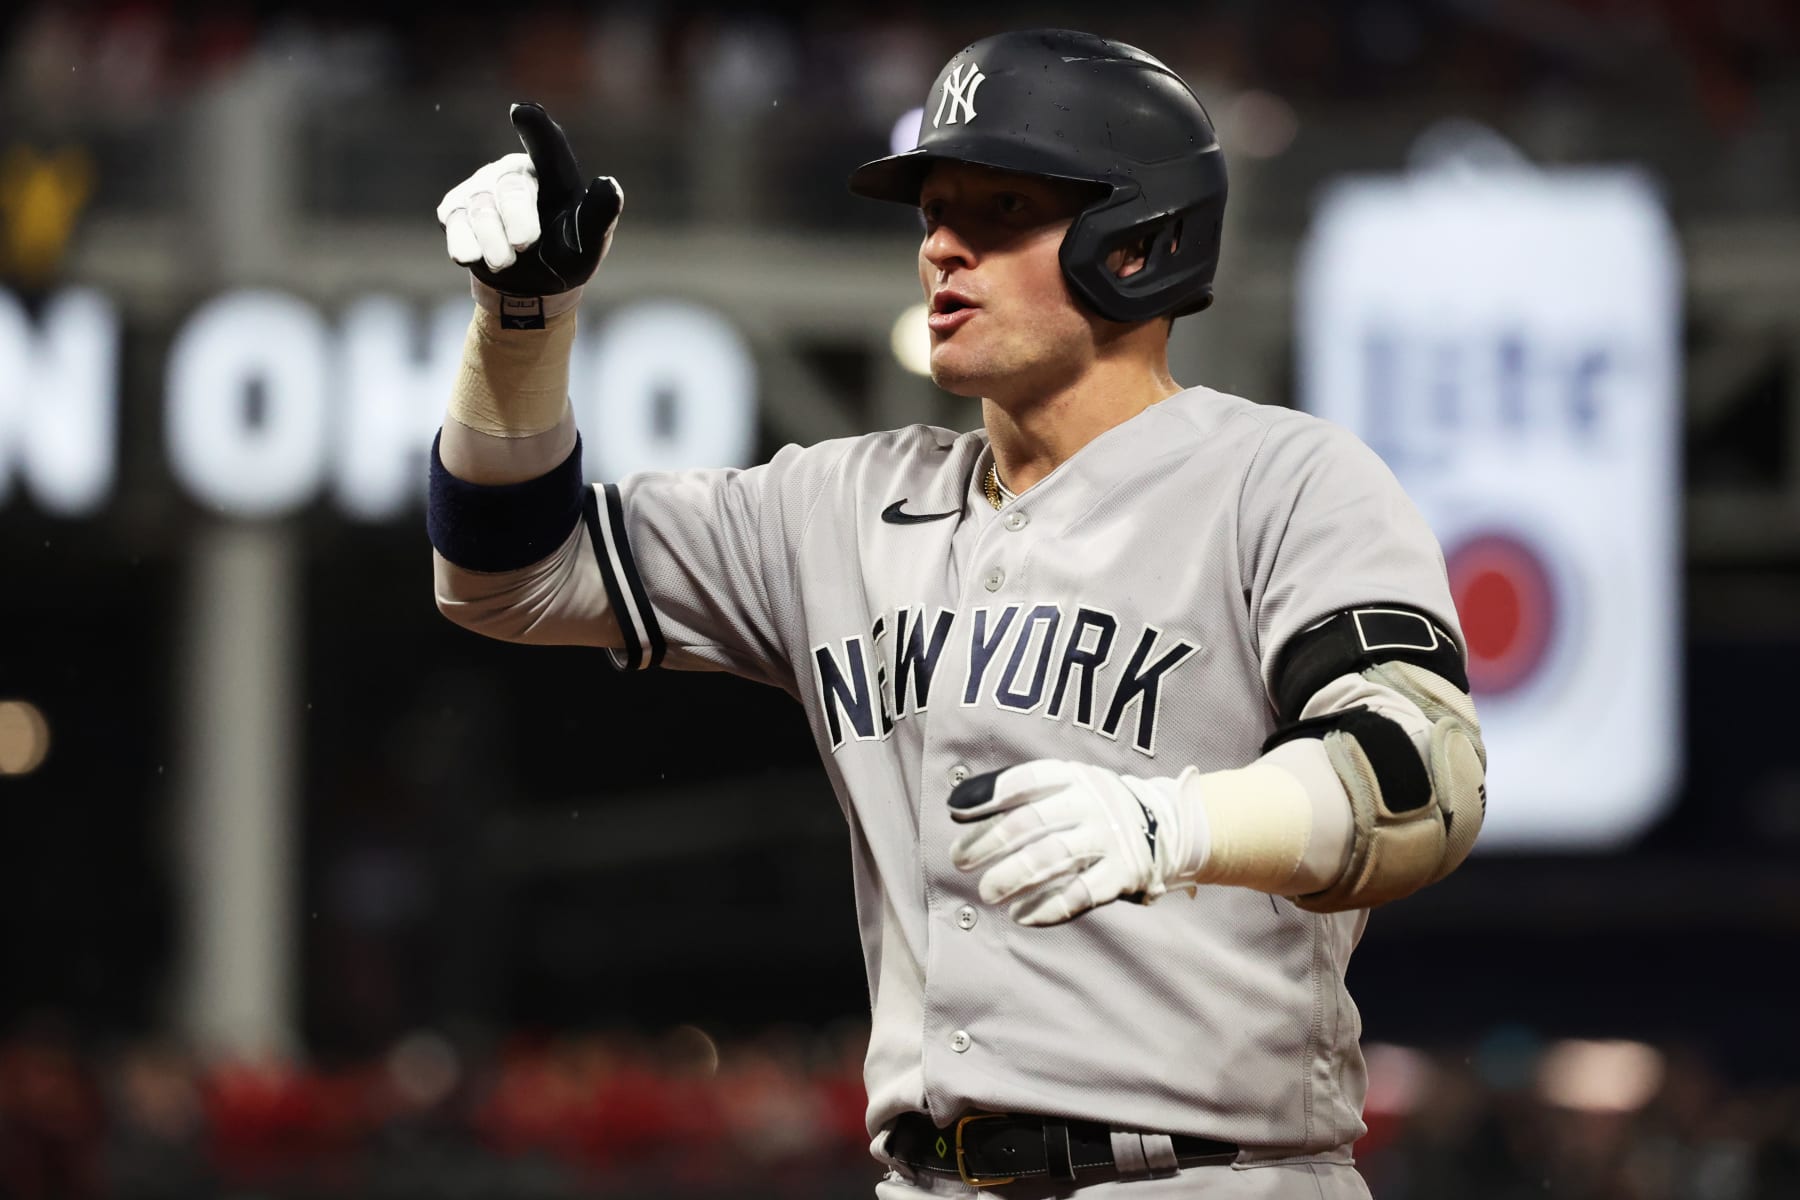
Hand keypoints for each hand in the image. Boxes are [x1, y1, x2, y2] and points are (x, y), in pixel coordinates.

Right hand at [436, 102, 622, 295]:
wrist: (531, 284)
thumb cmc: (566, 252)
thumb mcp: (589, 242)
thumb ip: (600, 215)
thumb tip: (610, 184)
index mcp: (553, 171)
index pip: (548, 145)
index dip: (535, 128)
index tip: (522, 111)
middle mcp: (514, 170)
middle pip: (511, 186)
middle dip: (518, 220)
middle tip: (524, 245)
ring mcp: (481, 186)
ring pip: (480, 208)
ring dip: (494, 243)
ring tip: (506, 262)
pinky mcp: (455, 208)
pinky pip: (455, 223)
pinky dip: (466, 246)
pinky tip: (476, 257)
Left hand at [948, 760, 1208, 925]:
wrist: (1164, 825)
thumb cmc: (1092, 806)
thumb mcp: (1066, 784)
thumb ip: (1017, 793)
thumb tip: (958, 806)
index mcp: (1073, 776)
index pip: (1025, 780)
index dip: (988, 796)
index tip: (956, 813)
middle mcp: (1092, 803)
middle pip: (1033, 821)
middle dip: (990, 841)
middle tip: (961, 861)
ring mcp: (1108, 838)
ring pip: (1053, 857)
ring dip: (1014, 877)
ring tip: (987, 892)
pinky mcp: (1122, 874)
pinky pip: (1081, 894)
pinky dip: (1048, 907)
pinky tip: (1022, 915)